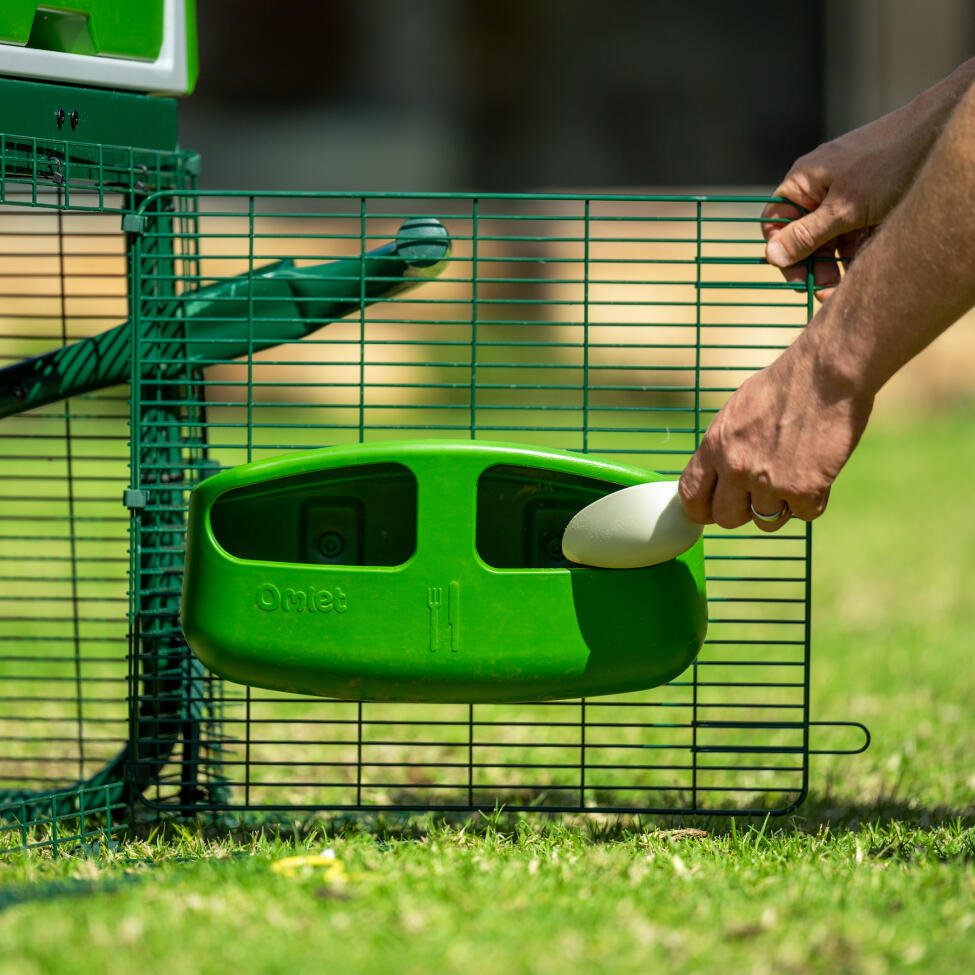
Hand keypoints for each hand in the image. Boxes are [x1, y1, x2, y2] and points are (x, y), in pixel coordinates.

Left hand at [679, 333, 873, 530]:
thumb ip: (725, 447)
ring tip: (795, 473)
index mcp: (714, 445)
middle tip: (763, 493)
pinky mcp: (804, 490)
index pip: (690, 496)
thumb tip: (719, 474)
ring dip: (782, 505)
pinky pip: (804, 514)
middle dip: (744, 511)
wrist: (828, 373)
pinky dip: (814, 499)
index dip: (701, 509)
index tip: (713, 509)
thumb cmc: (786, 385)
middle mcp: (736, 467)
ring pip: (767, 521)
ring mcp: (769, 481)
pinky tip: (818, 471)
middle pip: (727, 518)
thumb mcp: (737, 411)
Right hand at [762, 116, 930, 300]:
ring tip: (852, 281)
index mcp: (804, 181)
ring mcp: (846, 192)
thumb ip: (806, 236)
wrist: (942, 130)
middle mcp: (820, 187)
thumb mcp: (843, 210)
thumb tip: (771, 256)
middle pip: (804, 235)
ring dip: (838, 262)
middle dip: (815, 264)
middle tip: (828, 290)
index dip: (783, 253)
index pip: (776, 223)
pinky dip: (859, 247)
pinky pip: (854, 230)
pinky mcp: (870, 199)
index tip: (799, 280)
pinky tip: (869, 260)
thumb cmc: (891, 163)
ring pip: (831, 237)